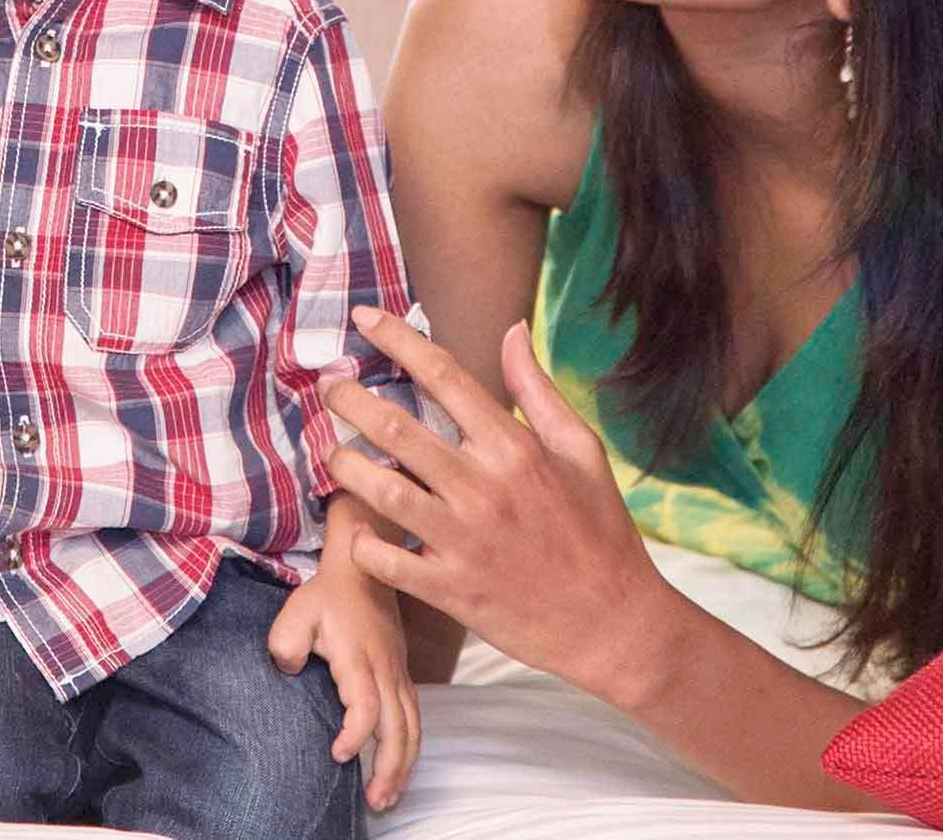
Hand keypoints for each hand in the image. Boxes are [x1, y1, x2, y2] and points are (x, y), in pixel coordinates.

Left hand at [265, 503, 419, 810]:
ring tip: (389, 795)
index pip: (367, 707)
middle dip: (389, 769)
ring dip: (404, 765)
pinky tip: (400, 767)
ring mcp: (398, 673)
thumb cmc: (327, 594)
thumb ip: (286, 644)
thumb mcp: (296, 610)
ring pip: (413, 727)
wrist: (364, 567)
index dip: (355, 736)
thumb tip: (288, 670)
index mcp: (359, 659)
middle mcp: (386, 670)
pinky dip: (411, 747)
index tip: (337, 754)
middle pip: (399, 728)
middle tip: (375, 802)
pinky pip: (416, 717)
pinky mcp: (402, 674)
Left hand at [320, 307, 673, 707]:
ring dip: (344, 465)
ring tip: (331, 452)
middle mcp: (483, 487)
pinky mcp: (451, 589)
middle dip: (350, 400)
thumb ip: (537, 390)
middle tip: (329, 388)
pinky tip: (358, 528)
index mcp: (514, 447)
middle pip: (395, 427)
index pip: (443, 375)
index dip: (396, 339)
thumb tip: (511, 330)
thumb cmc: (600, 531)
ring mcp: (463, 540)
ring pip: (381, 490)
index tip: (364, 318)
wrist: (614, 624)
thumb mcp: (581, 450)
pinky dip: (362, 542)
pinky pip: (386, 560)